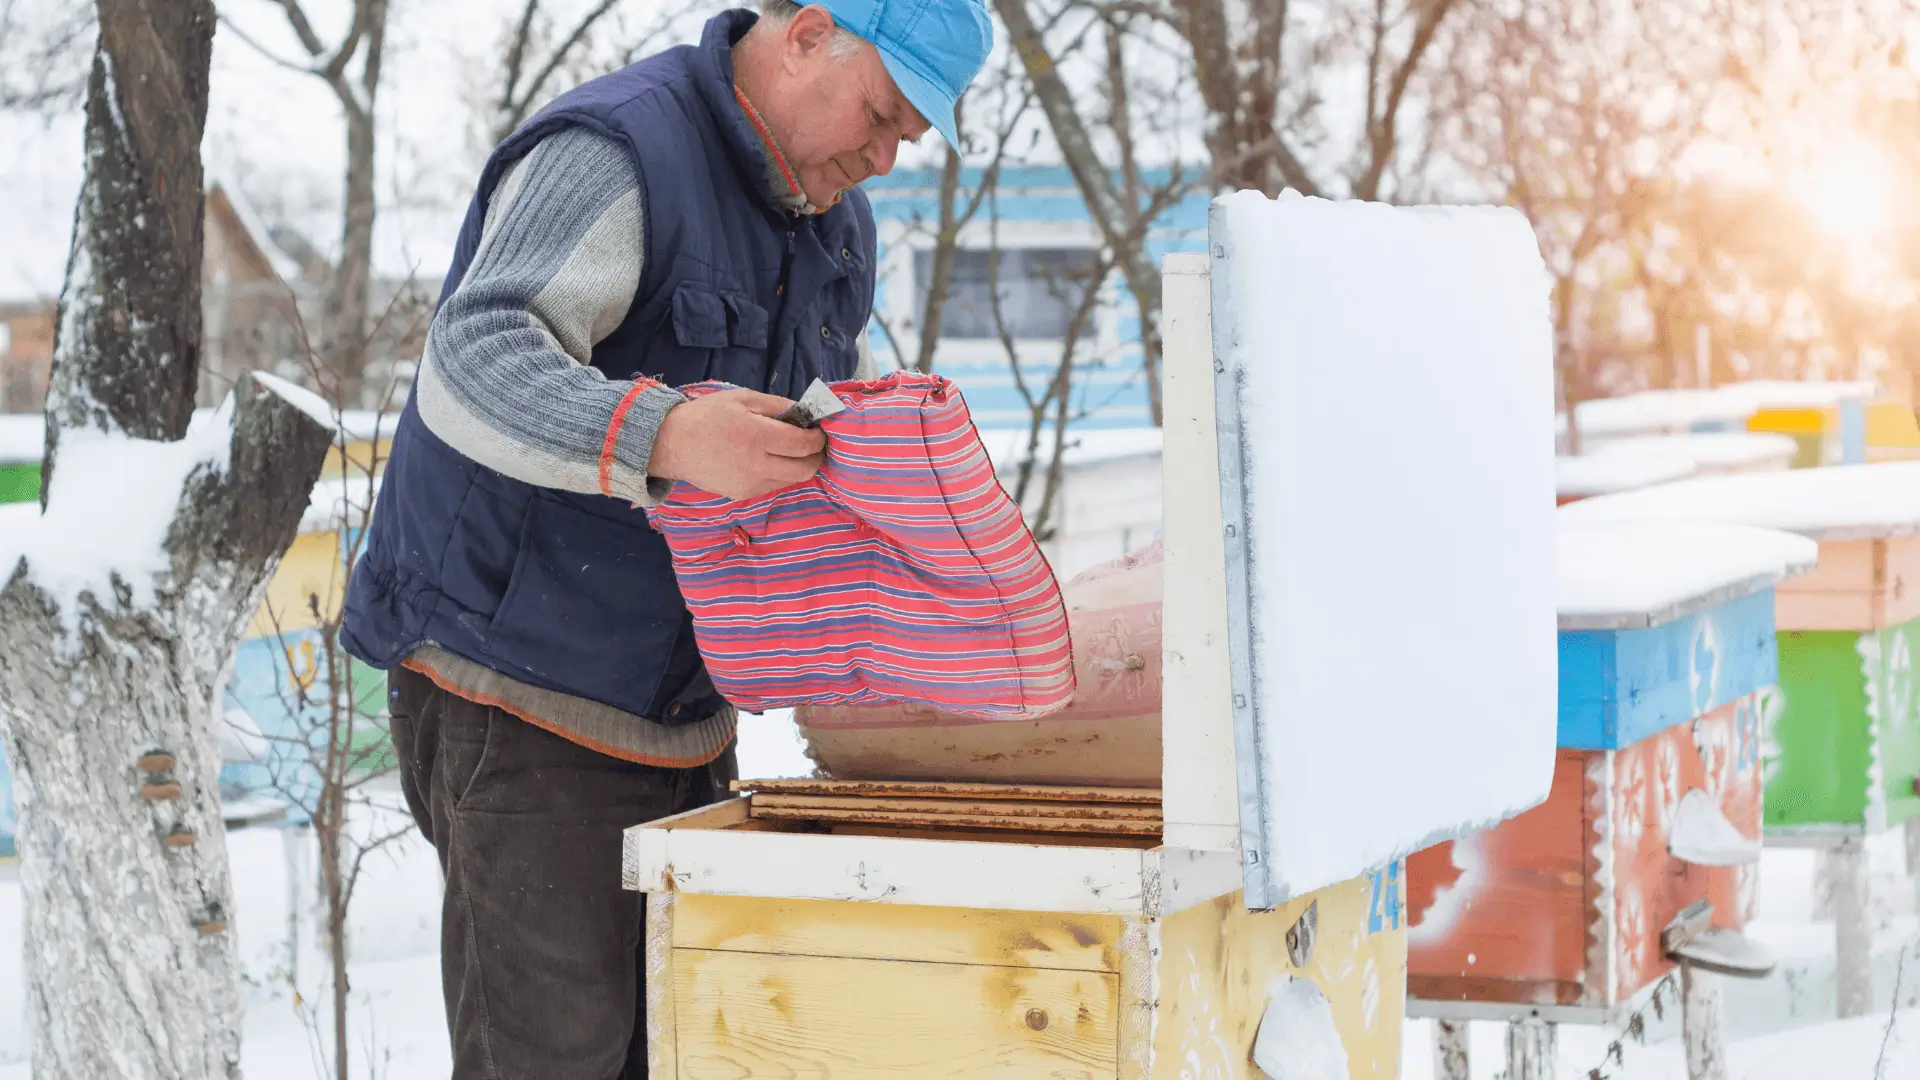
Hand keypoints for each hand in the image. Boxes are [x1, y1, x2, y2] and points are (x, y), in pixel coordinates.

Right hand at [648, 389, 826, 500]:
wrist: (672, 444)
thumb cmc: (707, 416)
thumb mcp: (743, 398)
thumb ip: (778, 405)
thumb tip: (806, 413)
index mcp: (756, 436)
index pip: (803, 444)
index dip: (818, 438)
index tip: (819, 430)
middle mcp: (756, 464)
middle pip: (804, 469)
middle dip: (816, 456)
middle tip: (814, 444)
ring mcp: (750, 483)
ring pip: (792, 480)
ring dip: (799, 466)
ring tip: (793, 450)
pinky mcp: (743, 494)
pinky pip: (774, 486)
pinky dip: (781, 474)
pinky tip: (773, 460)